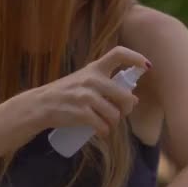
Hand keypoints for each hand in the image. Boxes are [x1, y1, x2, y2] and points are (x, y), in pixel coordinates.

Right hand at [20, 46, 150, 136]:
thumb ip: (105, 85)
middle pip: (125, 96)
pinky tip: (101, 132)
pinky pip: (103, 126)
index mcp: (94, 68)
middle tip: (121, 113)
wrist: (41, 105)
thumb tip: (133, 100)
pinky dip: (105, 132)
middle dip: (127, 108)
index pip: (118, 54)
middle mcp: (92, 80)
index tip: (146, 66)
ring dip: (114, 123)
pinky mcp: (81, 113)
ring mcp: (86, 97)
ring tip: (106, 124)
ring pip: (115, 114)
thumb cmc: (65, 94)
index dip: (136, 58)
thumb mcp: (83, 80)